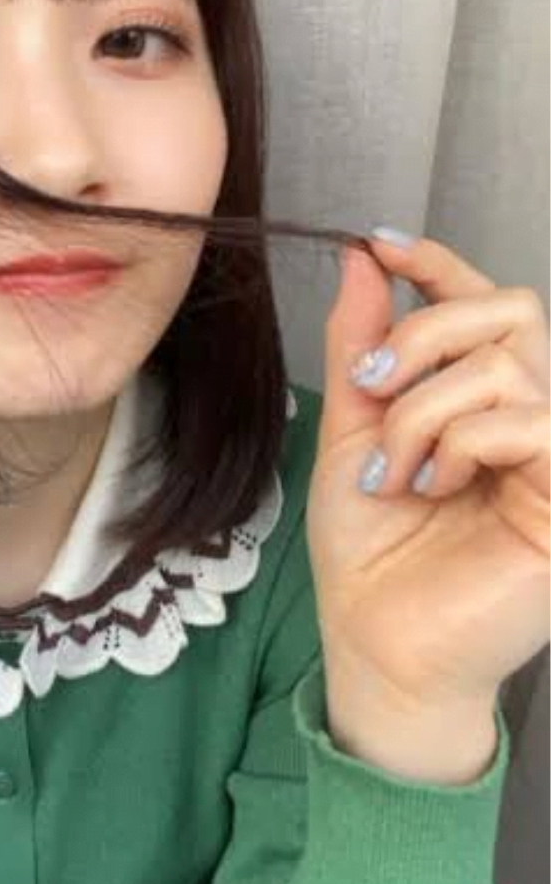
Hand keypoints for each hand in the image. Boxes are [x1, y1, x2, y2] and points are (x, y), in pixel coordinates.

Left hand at [306, 232, 550, 732]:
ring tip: (393, 470)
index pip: (485, 304)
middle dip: (425, 332)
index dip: (440, 263)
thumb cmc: (368, 548)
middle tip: (375, 384)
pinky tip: (433, 485)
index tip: (381, 244)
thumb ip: (361, 346)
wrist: (373, 639)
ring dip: (422, 410)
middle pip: (510, 310)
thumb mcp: (350, 429)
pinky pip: (532, 423)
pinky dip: (462, 442)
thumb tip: (362, 260)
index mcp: (479, 400)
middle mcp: (527, 419)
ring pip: (504, 366)